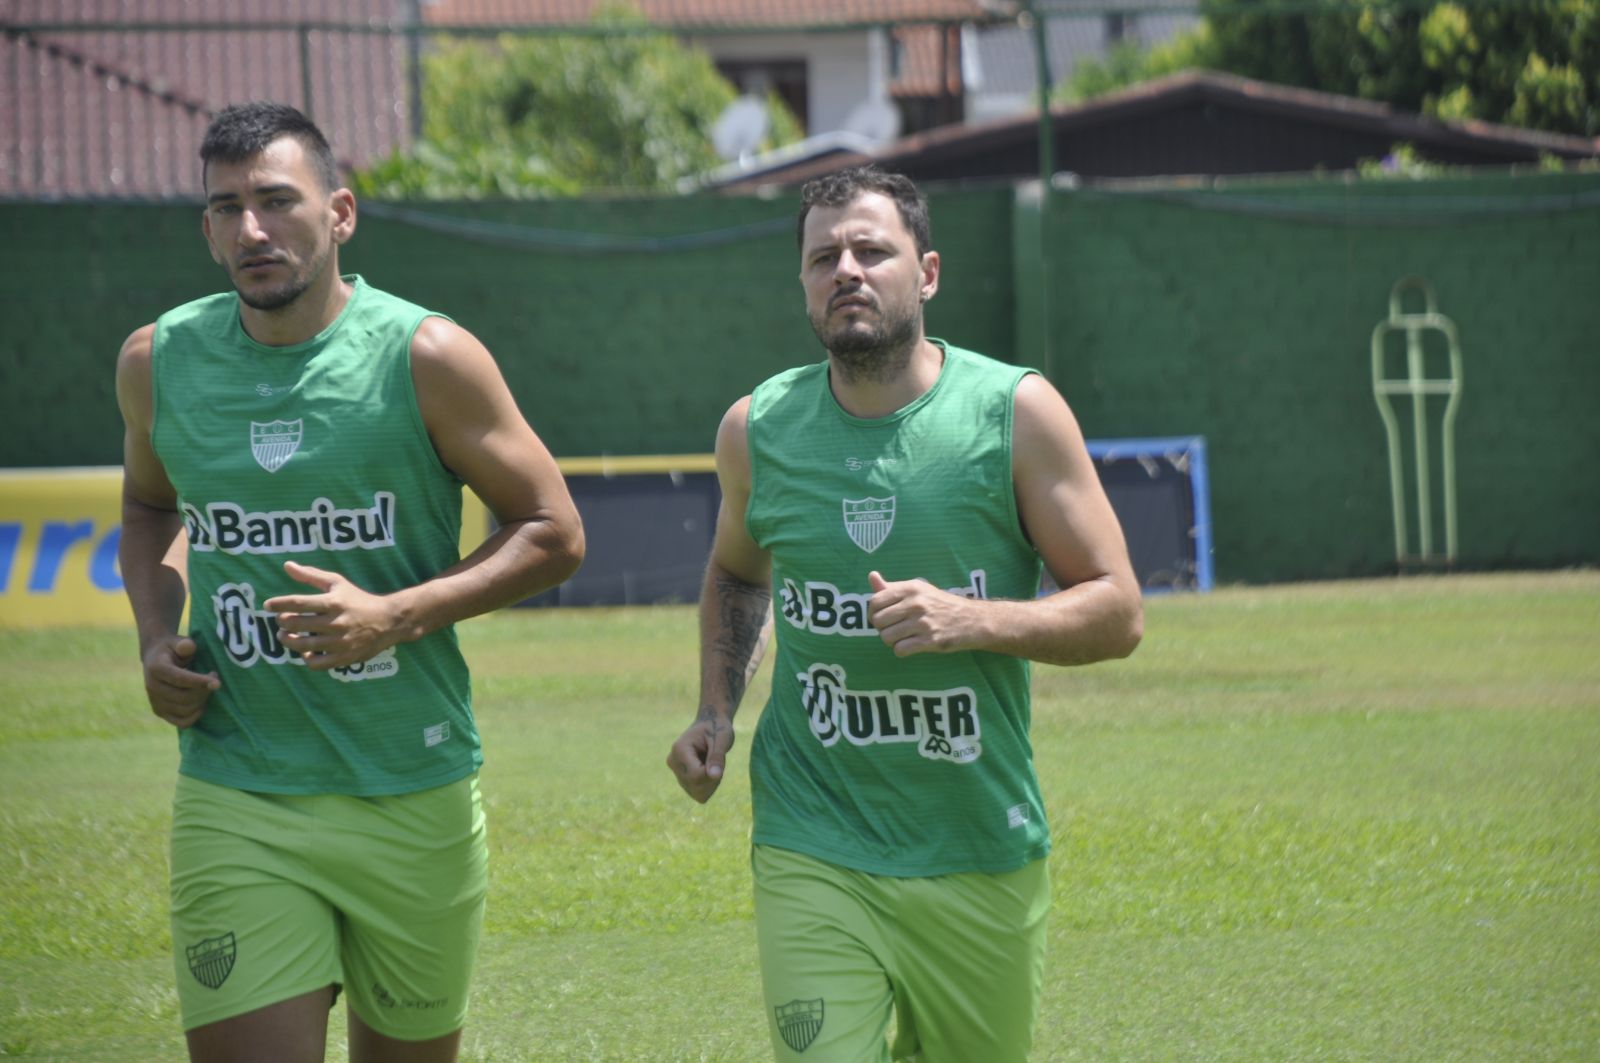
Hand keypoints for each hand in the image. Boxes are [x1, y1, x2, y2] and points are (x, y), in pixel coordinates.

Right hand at [142, 635, 218, 728]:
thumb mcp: (178, 641)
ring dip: (202, 701)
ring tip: (207, 688)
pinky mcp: (160, 712)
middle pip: (183, 697)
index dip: (200, 682)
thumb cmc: (173, 648)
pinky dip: (196, 715)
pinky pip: (182, 722)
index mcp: (156, 668)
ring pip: (184, 710)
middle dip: (204, 691)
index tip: (217, 683)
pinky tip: (202, 702)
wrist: (155, 658)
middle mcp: (151, 687)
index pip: (179, 679)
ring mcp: (154, 701)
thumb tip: (188, 646)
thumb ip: (185, 644)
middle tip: (214, 680)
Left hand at [265, 561, 403, 671]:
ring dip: (289, 640)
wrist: (388, 621)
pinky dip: (306, 658)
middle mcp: (335, 622)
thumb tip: (286, 565)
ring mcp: (340, 642)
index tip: (268, 605)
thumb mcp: (337, 583)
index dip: (278, 604)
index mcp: (333, 602)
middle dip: (282, 622)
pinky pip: (317, 664)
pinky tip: (306, 651)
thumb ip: (311, 575)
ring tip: (286, 635)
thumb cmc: (358, 600)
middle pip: (296, 624)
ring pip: (303, 645)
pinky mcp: (344, 657)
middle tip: (280, 620)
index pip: (297, 603)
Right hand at [667, 710, 734, 802]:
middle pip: (696, 786)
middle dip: (713, 778)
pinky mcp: (681, 780)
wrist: (710, 724)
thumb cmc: (717, 728)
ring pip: (698, 793)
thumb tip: (714, 776)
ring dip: (712, 782)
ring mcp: (675, 772)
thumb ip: (717, 756)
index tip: (720, 759)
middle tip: (718, 760)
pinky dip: (709, 786)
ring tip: (713, 763)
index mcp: (679, 750)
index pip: (696, 776)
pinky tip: (709, 770)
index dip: (713, 773)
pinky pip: (698, 794)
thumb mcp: (722, 738)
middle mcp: (673, 762)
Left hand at [867, 570, 977, 655]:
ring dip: (892, 641)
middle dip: (882, 628)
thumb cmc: (941, 604)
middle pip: (878, 621)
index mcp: (911, 588)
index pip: (875, 601)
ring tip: (903, 637)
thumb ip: (892, 587)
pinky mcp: (930, 640)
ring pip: (886, 637)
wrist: (972, 619)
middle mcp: (916, 603)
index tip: (882, 617)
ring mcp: (923, 622)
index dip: (874, 612)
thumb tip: (872, 576)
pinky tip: (911, 645)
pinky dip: (902, 650)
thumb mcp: (918, 590)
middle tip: (894, 629)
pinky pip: (900, 650)